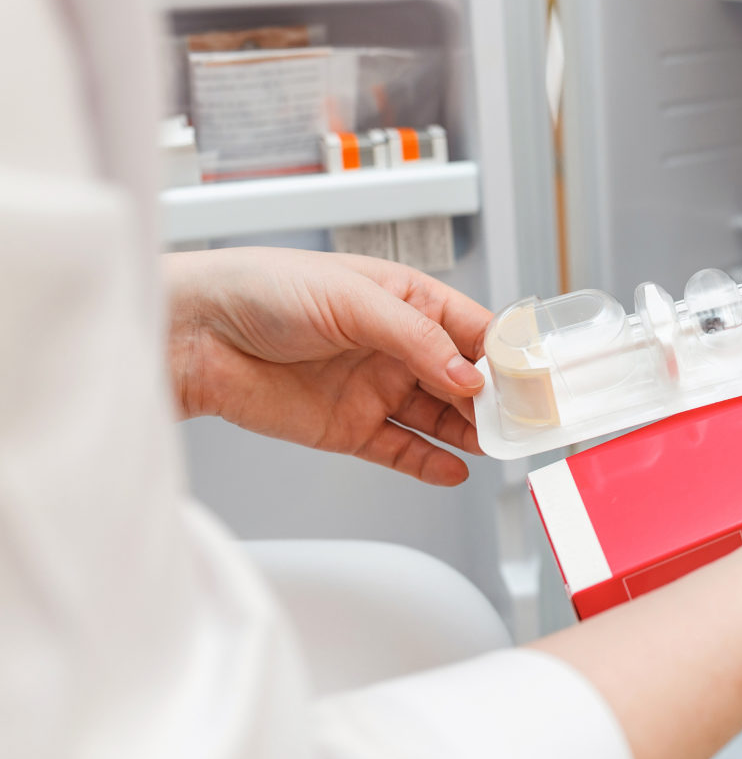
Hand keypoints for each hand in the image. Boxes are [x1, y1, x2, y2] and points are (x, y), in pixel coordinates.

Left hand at [164, 248, 492, 485]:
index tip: (530, 379)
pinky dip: (430, 463)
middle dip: (495, 400)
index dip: (504, 355)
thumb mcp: (351, 298)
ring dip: (470, 433)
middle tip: (521, 422)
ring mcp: (375, 389)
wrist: (193, 335)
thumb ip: (415, 338)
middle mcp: (397, 346)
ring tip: (496, 446)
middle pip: (464, 379)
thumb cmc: (259, 289)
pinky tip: (456, 469)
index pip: (473, 329)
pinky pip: (402, 450)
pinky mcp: (349, 429)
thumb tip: (465, 375)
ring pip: (440, 418)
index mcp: (406, 300)